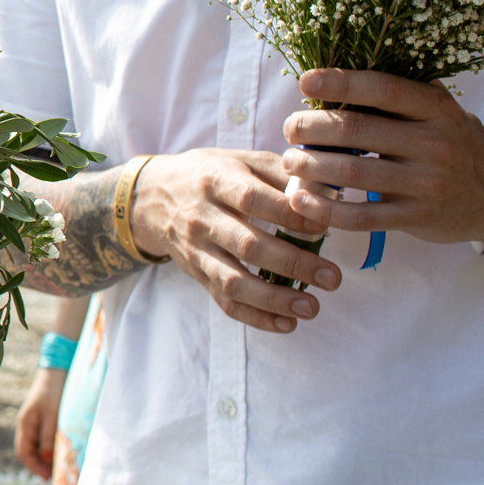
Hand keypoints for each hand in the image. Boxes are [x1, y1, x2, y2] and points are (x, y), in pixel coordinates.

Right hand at [15, 368, 64, 477]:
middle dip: (41, 466)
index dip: (34, 467)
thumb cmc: (55, 392)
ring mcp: (35, 422)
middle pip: (30, 452)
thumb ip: (48, 436)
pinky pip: (45, 439)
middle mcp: (28, 425)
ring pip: (38, 446)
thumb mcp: (53, 415)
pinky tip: (63, 451)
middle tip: (57, 475)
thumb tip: (47, 459)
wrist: (59, 372)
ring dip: (47, 458)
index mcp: (25, 424)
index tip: (48, 478)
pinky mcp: (44, 420)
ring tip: (62, 466)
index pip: (24, 453)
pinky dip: (52, 448)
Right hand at [132, 148, 331, 333]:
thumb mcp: (238, 160)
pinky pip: (225, 302)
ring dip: (275, 299)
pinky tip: (286, 324)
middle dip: (294, 263)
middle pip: (248, 245)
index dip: (290, 215)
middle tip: (332, 276)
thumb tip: (324, 192)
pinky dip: (256, 317)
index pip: (253, 199)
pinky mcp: (197, 274)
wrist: (151, 197)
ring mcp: (197, 250)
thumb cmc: (208, 175)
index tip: (323, 226)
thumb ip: (279, 172)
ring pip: (234, 281)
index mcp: (216, 182)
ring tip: (311, 307)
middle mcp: (203, 218)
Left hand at [280, 69, 483, 244]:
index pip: (382, 88)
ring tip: (288, 161)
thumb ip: (400, 96)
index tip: (305, 82)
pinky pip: (361, 216)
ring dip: (309, 166)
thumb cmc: (454, 142)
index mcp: (436, 109)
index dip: (340, 82)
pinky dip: (325, 209)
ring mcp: (426, 183)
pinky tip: (301, 201)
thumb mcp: (440, 111)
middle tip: (289, 129)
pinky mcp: (417, 218)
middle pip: (356, 129)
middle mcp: (433, 143)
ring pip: (353, 172)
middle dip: (311, 127)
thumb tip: (337, 76)